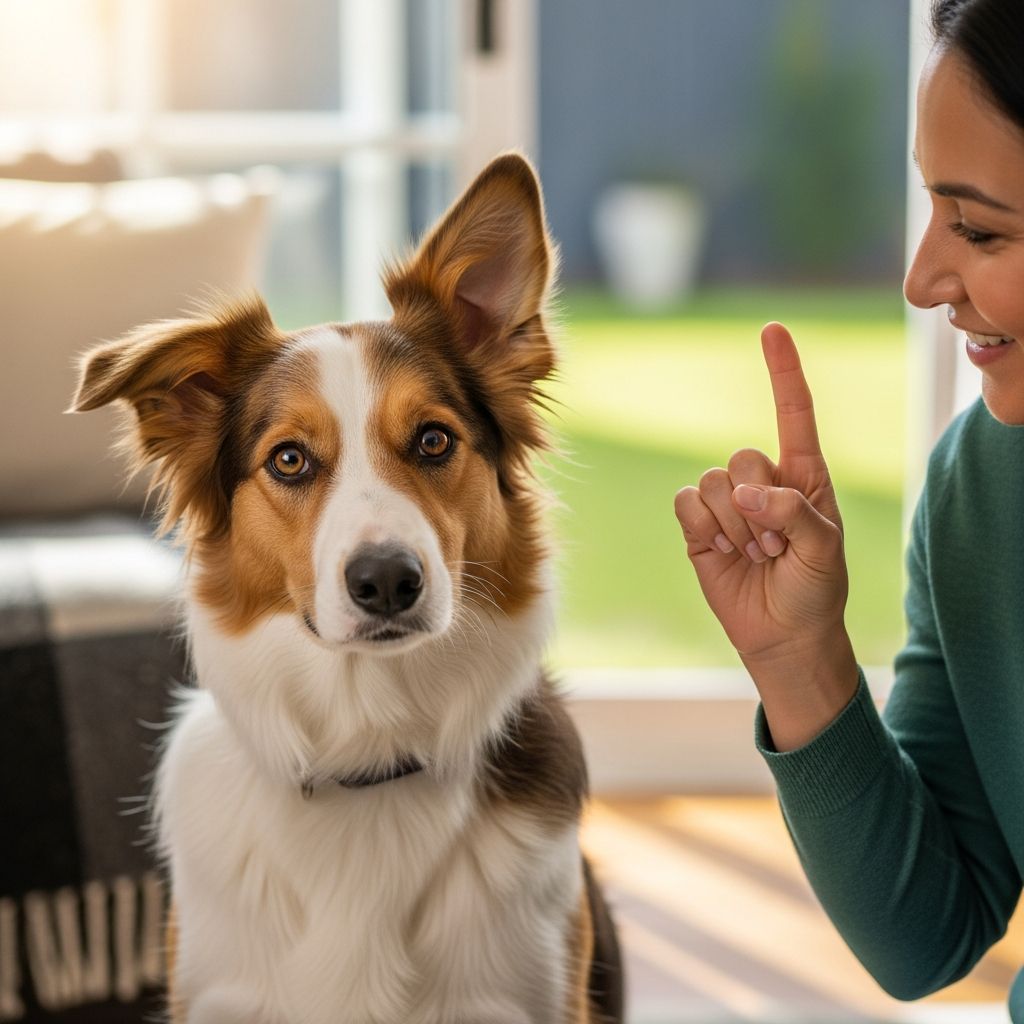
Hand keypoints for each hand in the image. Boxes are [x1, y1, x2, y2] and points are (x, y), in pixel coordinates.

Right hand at [674, 322, 857, 747]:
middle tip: (775, 547)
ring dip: (733, 527)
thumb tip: (745, 491)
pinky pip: (685, 502)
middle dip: (758, 507)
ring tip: (754, 556)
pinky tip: (722, 553)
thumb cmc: (815, 588)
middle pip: (743, 455)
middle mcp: (762, 481)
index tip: (772, 330)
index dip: (782, 372)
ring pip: (711, 482)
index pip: (793, 413)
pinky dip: (703, 528)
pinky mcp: (697, 525)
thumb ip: (793, 512)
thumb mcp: (823, 549)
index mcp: (804, 475)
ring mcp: (727, 502)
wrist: (781, 633)